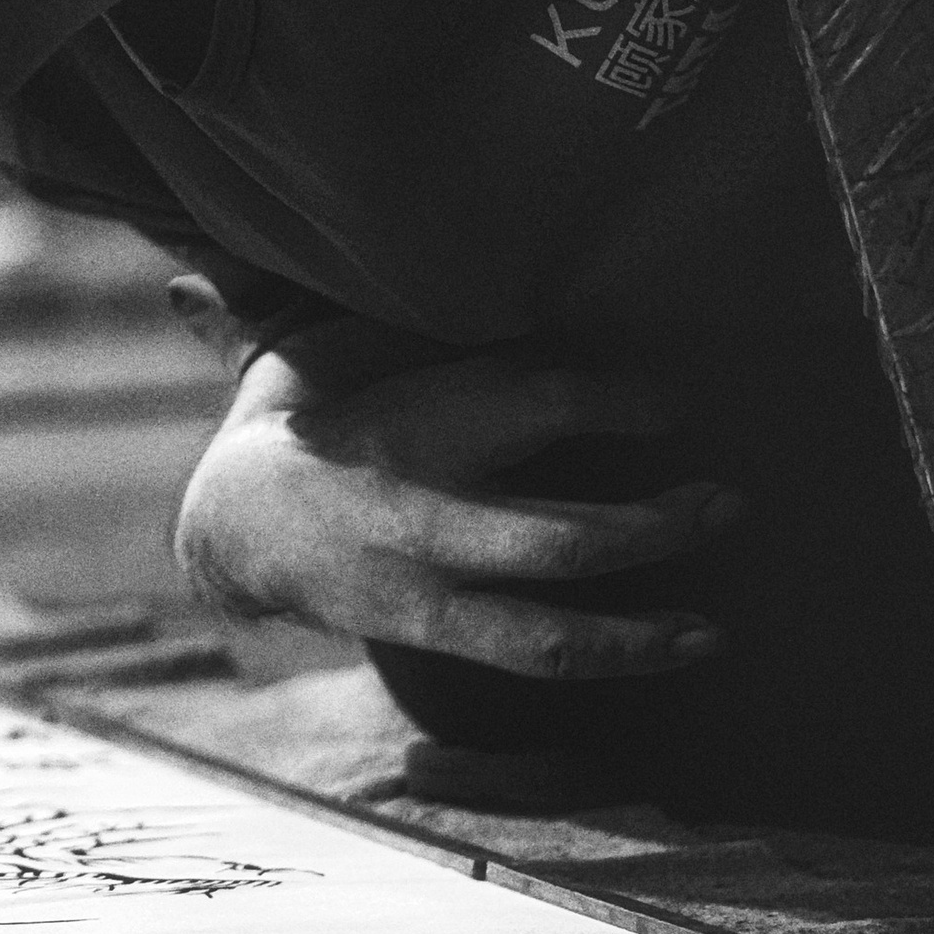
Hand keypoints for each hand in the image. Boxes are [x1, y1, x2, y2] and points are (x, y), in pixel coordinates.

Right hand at [173, 339, 739, 680]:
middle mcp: (424, 506)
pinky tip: (676, 648)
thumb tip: (204, 277)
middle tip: (730, 506)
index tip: (681, 399)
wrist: (233, 524)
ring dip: (636, 631)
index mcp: (412, 413)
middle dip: (650, 528)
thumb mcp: (314, 342)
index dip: (617, 397)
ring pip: (544, 623)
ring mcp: (430, 579)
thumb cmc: (308, 411)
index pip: (533, 399)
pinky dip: (607, 657)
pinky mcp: (432, 626)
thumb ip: (323, 300)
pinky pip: (529, 653)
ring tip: (712, 626)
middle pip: (555, 533)